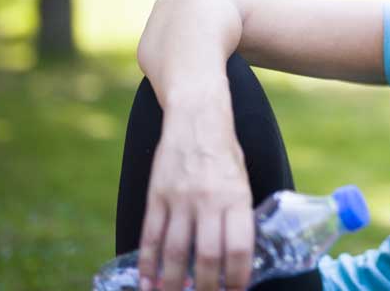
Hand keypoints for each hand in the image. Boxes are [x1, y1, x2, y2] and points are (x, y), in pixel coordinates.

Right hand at [137, 103, 253, 290]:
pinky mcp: (157, 194)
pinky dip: (147, 264)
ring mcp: (180, 198)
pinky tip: (148, 283)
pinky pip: (150, 236)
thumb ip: (238, 214)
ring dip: (173, 283)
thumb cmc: (225, 152)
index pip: (239, 248)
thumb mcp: (242, 180)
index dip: (237, 278)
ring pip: (174, 252)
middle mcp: (209, 200)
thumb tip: (235, 256)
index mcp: (236, 197)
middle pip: (205, 256)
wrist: (197, 116)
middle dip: (205, 288)